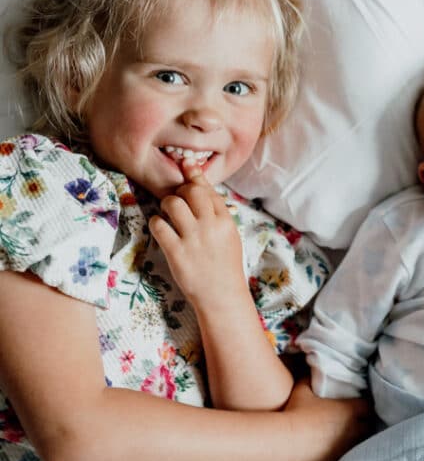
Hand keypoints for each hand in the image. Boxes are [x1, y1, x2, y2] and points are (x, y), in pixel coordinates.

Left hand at [149, 162, 246, 308]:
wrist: (222, 295)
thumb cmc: (225, 266)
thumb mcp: (230, 236)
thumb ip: (218, 214)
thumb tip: (203, 191)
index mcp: (225, 221)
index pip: (208, 190)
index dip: (195, 176)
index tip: (186, 164)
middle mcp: (210, 226)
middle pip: (191, 191)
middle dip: (180, 191)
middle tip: (178, 199)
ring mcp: (192, 238)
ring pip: (172, 203)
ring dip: (166, 204)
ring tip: (167, 214)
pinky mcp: (176, 252)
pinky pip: (158, 225)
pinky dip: (156, 222)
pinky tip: (160, 228)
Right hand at [284, 378, 375, 460]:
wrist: (285, 441)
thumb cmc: (295, 411)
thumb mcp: (302, 388)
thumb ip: (311, 378)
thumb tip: (313, 370)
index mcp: (349, 410)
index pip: (368, 407)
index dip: (364, 406)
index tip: (358, 406)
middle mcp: (354, 429)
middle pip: (368, 426)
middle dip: (364, 423)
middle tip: (355, 421)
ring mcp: (346, 448)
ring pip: (359, 443)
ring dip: (356, 439)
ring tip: (346, 437)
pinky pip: (346, 458)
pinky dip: (343, 454)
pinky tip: (335, 451)